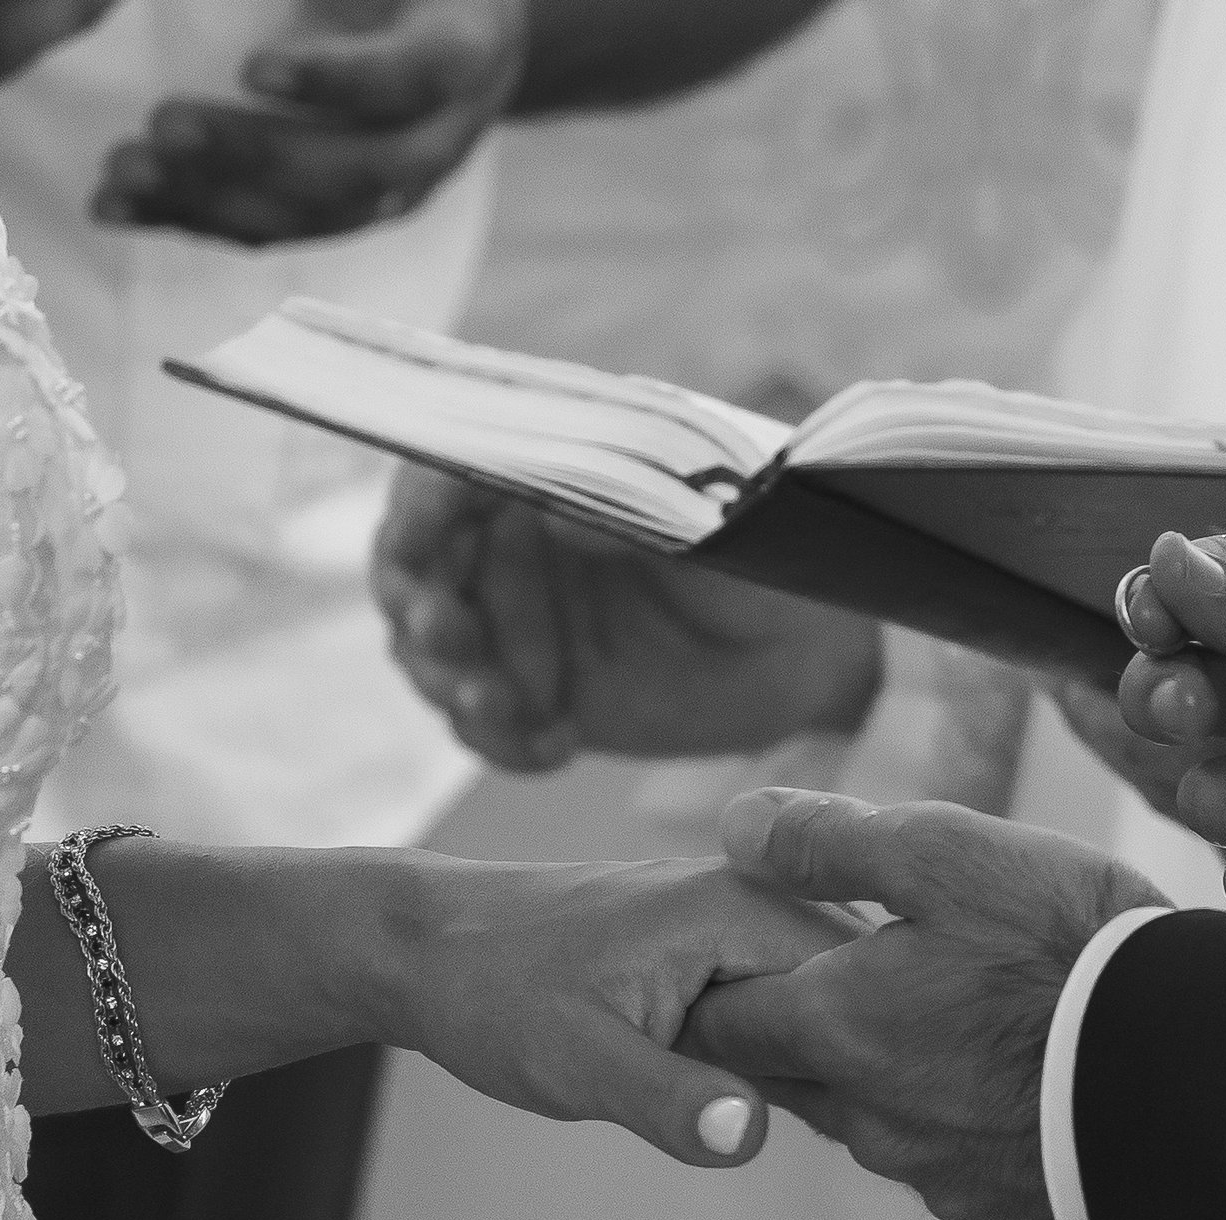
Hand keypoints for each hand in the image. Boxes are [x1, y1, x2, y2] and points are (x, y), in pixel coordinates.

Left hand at [94, 0, 526, 243]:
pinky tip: (117, 206)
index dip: (335, 80)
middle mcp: (438, 140)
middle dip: (252, 152)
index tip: (252, 68)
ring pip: (305, 215)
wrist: (460, 37)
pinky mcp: (343, 214)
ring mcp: (394, 191)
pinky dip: (190, 217)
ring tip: (122, 172)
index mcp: (461, 55)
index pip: (406, 78)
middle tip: (163, 123)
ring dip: (208, 199)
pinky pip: (270, 228)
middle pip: (351, 168)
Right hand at [371, 466, 882, 770]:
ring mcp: (516, 624)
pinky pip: (485, 726)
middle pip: (416, 571)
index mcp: (540, 470)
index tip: (423, 531)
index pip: (447, 472)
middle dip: (423, 605)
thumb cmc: (761, 547)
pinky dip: (504, 738)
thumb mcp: (700, 514)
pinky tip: (559, 743)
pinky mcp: (535, 695)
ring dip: (454, 679)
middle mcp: (510, 543)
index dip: (421, 500)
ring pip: (436, 655)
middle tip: (450, 633)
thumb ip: (623, 504)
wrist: (809, 644)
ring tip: (503, 701)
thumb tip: (541, 507)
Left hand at [380, 852, 862, 1165]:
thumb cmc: (492, 997)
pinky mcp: (719, 943)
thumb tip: (749, 1135)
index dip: (877, 1059)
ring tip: (811, 1116)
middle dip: (862, 1062)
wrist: (424, 948)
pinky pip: (787, 1000)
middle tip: (850, 1133)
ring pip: (825, 1000)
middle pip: (860, 990)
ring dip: (826, 1060)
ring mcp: (738, 914)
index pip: (868, 982)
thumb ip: (665, 1100)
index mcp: (741, 906)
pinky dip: (788, 1049)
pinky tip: (764, 1097)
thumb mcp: (574, 1063)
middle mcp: (755, 895)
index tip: (875, 1122)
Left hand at [681, 790, 1164, 1219]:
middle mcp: (868, 1118)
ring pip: (871, 1123)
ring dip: (878, 1079)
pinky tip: (1001, 1085)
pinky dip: (957, 1119)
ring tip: (923, 1027)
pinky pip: (952, 1160)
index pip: (720, 1025)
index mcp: (835, 1029)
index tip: (721, 966)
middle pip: (788, 1081)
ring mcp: (938, 1172)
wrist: (1196, 1076)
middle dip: (790, 1037)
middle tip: (816, 987)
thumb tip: (737, 824)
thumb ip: (828, 841)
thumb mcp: (943, 852)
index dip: (715, 991)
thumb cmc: (1065, 948)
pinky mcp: (1007, 1205)